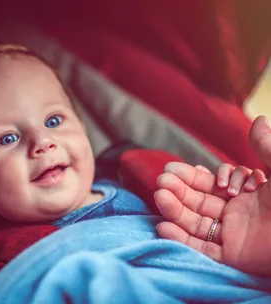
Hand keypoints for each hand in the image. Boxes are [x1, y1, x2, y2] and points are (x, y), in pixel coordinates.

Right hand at [154, 116, 270, 276]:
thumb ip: (266, 148)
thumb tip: (258, 119)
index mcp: (244, 196)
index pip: (209, 185)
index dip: (189, 177)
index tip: (171, 168)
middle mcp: (235, 215)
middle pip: (197, 203)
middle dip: (178, 191)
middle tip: (161, 180)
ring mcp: (232, 236)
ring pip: (195, 223)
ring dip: (175, 211)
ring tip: (159, 196)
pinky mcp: (232, 257)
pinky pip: (202, 249)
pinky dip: (181, 240)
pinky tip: (164, 226)